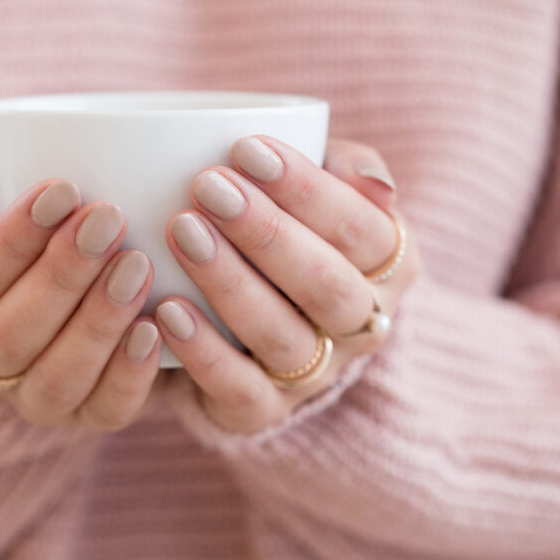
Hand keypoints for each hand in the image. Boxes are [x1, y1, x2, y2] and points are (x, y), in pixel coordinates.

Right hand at [0, 79, 162, 430]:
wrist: (67, 271)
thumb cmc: (22, 213)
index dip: (6, 241)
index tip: (62, 187)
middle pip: (4, 339)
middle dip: (57, 279)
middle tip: (109, 219)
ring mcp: (29, 395)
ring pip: (50, 383)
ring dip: (94, 325)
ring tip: (139, 263)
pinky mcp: (85, 413)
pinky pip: (102, 413)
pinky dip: (128, 376)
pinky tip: (158, 326)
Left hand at [157, 136, 419, 432]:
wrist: (260, 316)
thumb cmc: (292, 224)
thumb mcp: (324, 183)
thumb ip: (349, 167)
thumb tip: (376, 186)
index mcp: (391, 264)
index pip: (361, 228)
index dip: (307, 190)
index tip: (246, 148)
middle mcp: (363, 324)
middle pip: (326, 284)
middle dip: (265, 232)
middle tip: (207, 185)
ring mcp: (317, 374)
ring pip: (283, 336)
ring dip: (229, 282)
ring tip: (181, 232)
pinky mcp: (266, 411)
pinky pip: (240, 390)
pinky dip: (203, 353)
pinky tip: (167, 311)